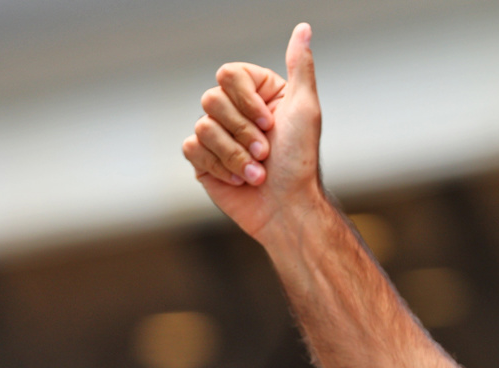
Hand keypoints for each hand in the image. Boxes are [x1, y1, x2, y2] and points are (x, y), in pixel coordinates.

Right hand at [182, 23, 321, 243]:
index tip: (270, 122)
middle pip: (211, 99)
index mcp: (257, 94)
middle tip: (267, 152)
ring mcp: (217, 136)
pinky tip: (241, 181)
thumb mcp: (305, 108)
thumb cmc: (300, 161)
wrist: (287, 208)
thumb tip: (304, 28)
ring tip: (258, 173)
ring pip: (203, 127)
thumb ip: (299, 66)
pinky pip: (193, 149)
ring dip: (236, 155)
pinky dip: (220, 167)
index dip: (246, 100)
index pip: (228, 74)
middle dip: (243, 132)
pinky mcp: (203, 161)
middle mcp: (234, 112)